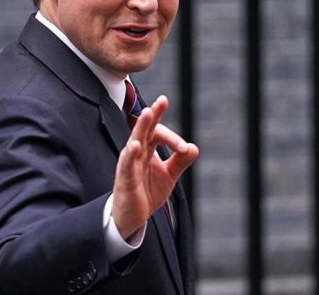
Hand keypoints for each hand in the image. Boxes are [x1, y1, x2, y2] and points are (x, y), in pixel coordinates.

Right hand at [111, 95, 199, 238]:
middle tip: (162, 100)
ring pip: (134, 141)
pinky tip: (135, 145)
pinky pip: (126, 164)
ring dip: (141, 127)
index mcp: (147, 149)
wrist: (132, 217)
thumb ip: (179, 162)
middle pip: (145, 129)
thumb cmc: (146, 192)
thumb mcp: (168, 176)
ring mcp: (129, 164)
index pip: (157, 133)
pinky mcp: (124, 178)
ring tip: (147, 113)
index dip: (172, 136)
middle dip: (153, 115)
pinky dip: (130, 154)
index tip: (185, 147)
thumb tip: (195, 147)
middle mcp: (137, 152)